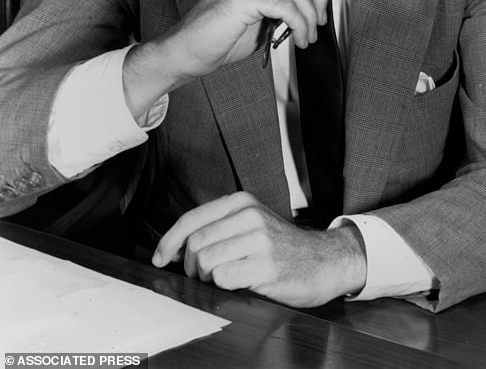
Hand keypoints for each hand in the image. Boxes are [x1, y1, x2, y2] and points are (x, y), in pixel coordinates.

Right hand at [123, 0, 327, 114]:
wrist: (185, 51)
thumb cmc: (218, 35)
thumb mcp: (255, 11)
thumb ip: (278, 0)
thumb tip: (310, 3)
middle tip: (320, 19)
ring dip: (310, 17)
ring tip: (307, 36)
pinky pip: (284, 6)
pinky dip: (299, 25)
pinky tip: (297, 39)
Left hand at [151, 191, 366, 306]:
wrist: (323, 261)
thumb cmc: (281, 247)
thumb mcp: (251, 223)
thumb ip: (218, 227)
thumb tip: (175, 247)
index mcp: (243, 202)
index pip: (193, 219)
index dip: (169, 241)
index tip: (160, 258)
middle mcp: (250, 216)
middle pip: (195, 243)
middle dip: (189, 265)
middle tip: (200, 274)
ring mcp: (260, 240)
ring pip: (205, 261)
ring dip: (205, 277)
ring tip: (222, 278)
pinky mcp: (266, 267)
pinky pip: (222, 278)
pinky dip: (222, 285)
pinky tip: (239, 283)